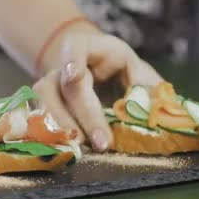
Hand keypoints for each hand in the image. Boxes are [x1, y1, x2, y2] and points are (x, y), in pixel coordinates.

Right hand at [33, 32, 161, 151]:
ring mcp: (49, 87)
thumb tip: (157, 109)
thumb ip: (146, 86)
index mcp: (86, 48)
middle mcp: (62, 66)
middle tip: (103, 143)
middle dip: (85, 116)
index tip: (74, 75)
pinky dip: (53, 137)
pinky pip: (40, 121)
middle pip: (67, 87)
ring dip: (64, 129)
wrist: (91, 73)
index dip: (72, 59)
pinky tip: (67, 151)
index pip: (75, 47)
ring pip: (46, 104)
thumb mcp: (135, 69)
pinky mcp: (43, 108)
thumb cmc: (117, 70)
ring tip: (83, 148)